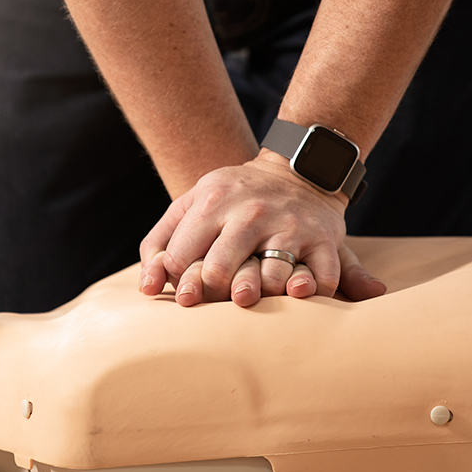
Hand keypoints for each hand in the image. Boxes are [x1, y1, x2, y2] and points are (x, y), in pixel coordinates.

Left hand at [138, 150, 386, 304]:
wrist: (296, 170)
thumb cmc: (233, 198)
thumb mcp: (192, 203)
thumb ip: (160, 241)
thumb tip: (147, 289)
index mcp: (212, 204)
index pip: (181, 257)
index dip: (178, 281)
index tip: (186, 294)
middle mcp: (251, 214)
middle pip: (220, 270)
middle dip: (211, 294)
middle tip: (210, 302)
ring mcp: (289, 227)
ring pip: (270, 277)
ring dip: (260, 295)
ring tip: (250, 301)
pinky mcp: (323, 240)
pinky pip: (321, 277)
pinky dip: (312, 292)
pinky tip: (298, 298)